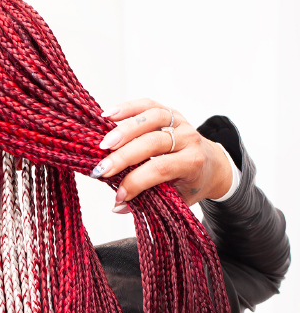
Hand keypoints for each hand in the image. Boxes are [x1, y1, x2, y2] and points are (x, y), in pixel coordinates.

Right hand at [90, 99, 231, 212]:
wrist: (210, 164)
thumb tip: (117, 207)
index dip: (136, 182)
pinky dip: (128, 108)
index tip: (119, 195)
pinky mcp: (170, 112)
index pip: (161, 169)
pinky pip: (148, 105)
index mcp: (192, 162)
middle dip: (124, 157)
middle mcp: (188, 139)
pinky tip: (108, 116)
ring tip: (104, 144)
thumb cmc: (191, 183)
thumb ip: (147, 204)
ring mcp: (180, 122)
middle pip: (153, 143)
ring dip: (124, 131)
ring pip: (151, 119)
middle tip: (102, 169)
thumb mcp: (176, 199)